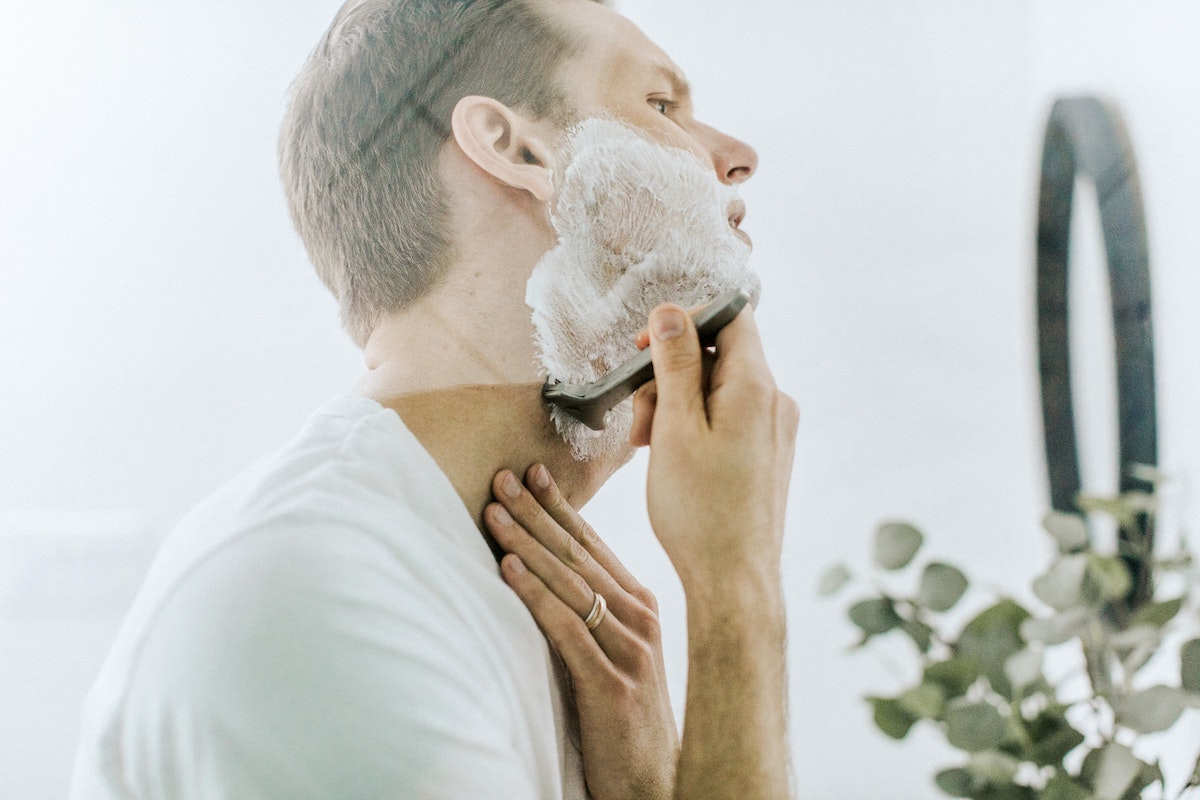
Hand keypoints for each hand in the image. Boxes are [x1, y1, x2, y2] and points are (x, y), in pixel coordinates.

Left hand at [486, 465, 678, 799]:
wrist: (656, 783)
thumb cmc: (627, 720)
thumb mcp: (615, 657)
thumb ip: (590, 617)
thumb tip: (546, 578)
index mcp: (641, 608)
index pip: (593, 546)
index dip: (560, 508)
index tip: (532, 472)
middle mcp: (639, 619)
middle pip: (578, 555)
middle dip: (537, 513)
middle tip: (502, 477)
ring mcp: (630, 651)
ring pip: (570, 584)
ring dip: (527, 544)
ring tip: (495, 512)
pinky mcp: (612, 685)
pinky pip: (566, 629)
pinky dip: (534, 595)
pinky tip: (507, 570)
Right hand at [636, 303, 797, 600]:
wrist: (733, 579)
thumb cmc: (700, 510)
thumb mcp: (675, 427)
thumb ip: (675, 364)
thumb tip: (671, 312)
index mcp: (756, 387)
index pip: (730, 316)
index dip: (684, 321)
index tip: (645, 348)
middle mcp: (774, 402)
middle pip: (718, 355)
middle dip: (670, 375)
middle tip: (641, 420)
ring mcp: (774, 429)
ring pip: (717, 390)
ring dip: (676, 405)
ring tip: (651, 446)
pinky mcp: (766, 453)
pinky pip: (727, 419)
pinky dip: (694, 427)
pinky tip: (672, 459)